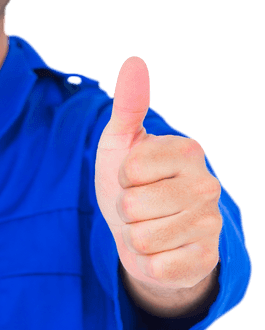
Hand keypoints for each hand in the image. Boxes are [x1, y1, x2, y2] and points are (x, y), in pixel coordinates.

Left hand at [94, 56, 221, 293]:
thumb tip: (134, 62)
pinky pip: (157, 267)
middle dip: (125, 213)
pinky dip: (148, 264)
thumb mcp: (121, 144)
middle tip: (139, 210)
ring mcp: (210, 224)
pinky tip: (161, 252)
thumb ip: (128, 105)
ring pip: (143, 239)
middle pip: (133, 207)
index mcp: (189, 151)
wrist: (145, 236)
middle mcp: (208, 185)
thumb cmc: (131, 185)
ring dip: (135, 239)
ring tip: (148, 229)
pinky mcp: (204, 259)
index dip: (120, 180)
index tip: (132, 180)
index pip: (130, 170)